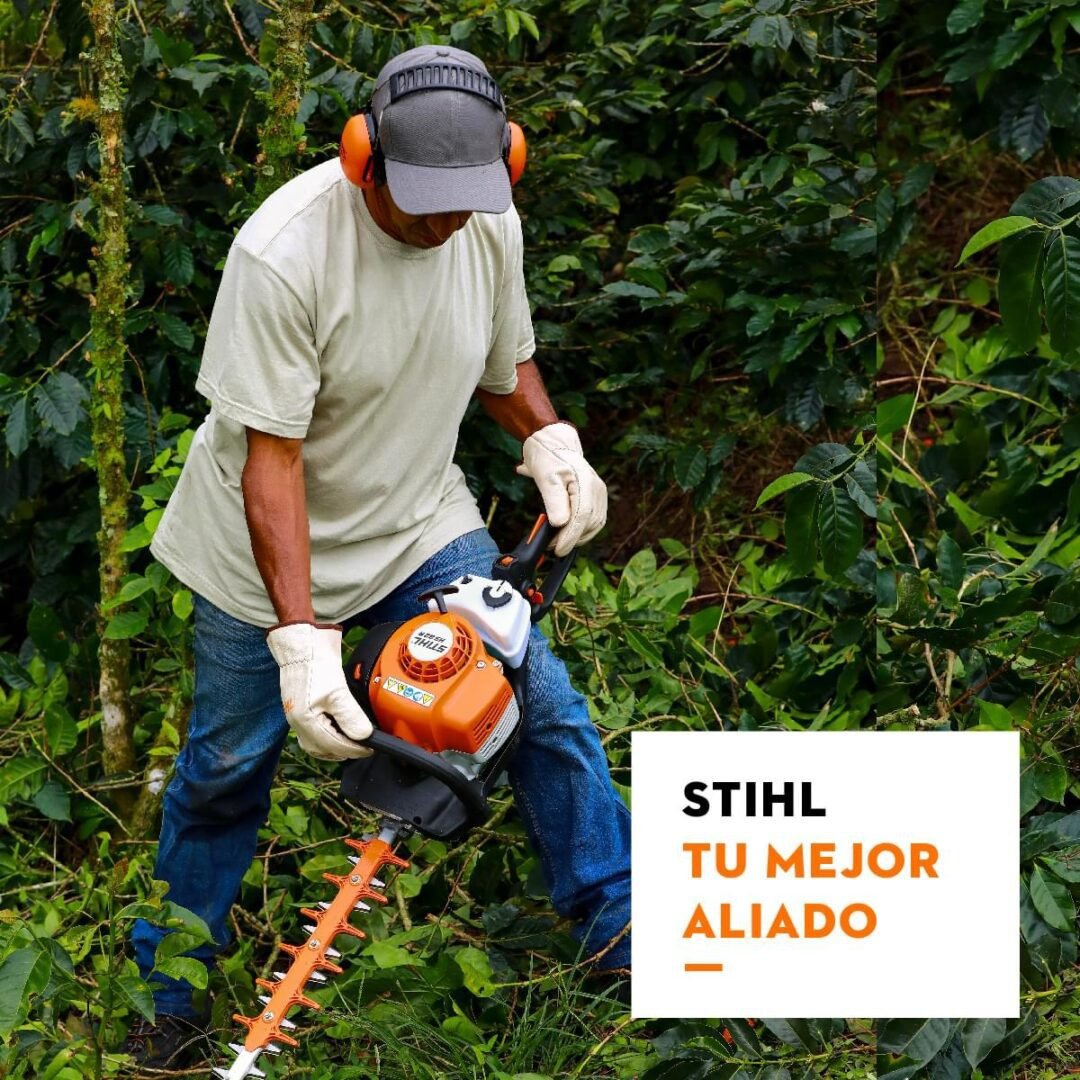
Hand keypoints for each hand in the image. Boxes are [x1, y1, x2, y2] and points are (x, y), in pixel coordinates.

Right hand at [266, 622, 373, 760]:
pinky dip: (325, 737)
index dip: (355, 749)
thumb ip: (350, 716)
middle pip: (322, 749)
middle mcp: (298, 722)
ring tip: (351, 743)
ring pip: (315, 744)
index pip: (334, 746)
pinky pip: (311, 732)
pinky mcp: (300, 708)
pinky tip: (336, 731)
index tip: (370, 747)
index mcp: (306, 721)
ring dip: (334, 747)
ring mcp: (297, 716)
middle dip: (344, 751)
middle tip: (363, 747)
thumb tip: (363, 736)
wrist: (303, 643)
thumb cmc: (315, 664)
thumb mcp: (338, 692)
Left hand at [516, 422, 606, 555]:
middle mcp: (597, 489)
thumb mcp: (545, 478)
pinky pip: (594, 520)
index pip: (583, 516)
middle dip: (571, 539)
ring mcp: (600, 493)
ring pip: (594, 525)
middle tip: (551, 546)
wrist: (553, 444)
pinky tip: (568, 534)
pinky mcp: (597, 497)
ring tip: (557, 541)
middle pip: (590, 523)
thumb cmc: (548, 458)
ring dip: (577, 537)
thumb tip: (560, 524)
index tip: (557, 550)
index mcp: (586, 482)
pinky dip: (582, 530)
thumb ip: (554, 501)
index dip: (570, 536)